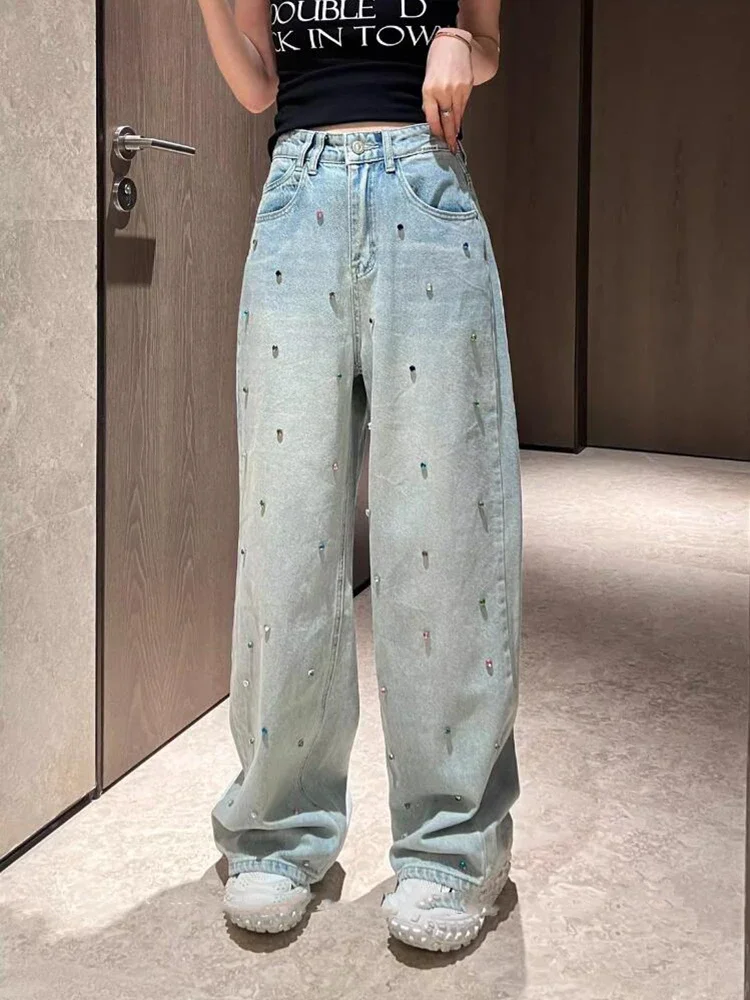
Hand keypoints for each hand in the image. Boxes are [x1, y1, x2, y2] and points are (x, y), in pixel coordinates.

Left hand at [422, 28, 473, 151]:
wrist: (453, 44)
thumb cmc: (437, 62)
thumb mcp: (427, 82)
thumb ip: (430, 101)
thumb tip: (434, 120)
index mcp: (429, 91)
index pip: (433, 119)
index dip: (437, 132)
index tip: (440, 141)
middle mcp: (443, 91)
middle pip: (447, 120)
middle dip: (449, 137)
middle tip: (451, 150)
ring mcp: (456, 90)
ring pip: (456, 115)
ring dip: (456, 128)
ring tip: (455, 140)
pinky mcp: (467, 87)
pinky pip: (463, 106)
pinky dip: (460, 115)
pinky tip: (459, 122)